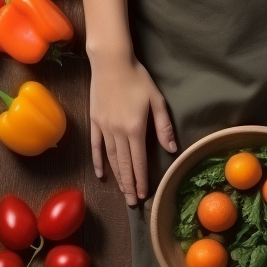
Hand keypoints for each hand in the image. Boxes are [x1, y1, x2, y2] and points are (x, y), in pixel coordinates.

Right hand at [89, 53, 176, 204]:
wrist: (111, 62)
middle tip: (132, 203)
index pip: (139, 161)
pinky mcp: (95, 122)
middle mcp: (118, 132)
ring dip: (117, 177)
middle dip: (129, 185)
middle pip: (124, 164)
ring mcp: (104, 128)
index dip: (141, 179)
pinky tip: (101, 174)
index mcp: (135, 128)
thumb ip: (163, 126)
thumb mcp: (156, 99)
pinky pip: (96, 147)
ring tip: (121, 192)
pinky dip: (99, 161)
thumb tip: (171, 149)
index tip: (143, 195)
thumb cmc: (137, 78)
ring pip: (111, 158)